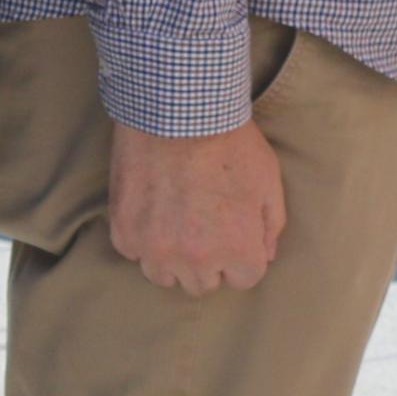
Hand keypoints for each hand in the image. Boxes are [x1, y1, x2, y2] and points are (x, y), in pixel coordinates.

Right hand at [106, 117, 285, 295]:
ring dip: (173, 258)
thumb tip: (265, 255)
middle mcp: (195, 259)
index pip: (244, 279)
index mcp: (237, 250)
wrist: (177, 111)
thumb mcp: (268, 180)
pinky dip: (142, 238)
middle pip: (203, 284)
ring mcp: (156, 249)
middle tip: (205, 226)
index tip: (234, 232)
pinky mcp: (125, 232)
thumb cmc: (229, 142)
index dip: (242, 254)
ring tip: (176, 222)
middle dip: (209, 261)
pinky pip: (134, 252)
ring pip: (165, 276)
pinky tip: (152, 209)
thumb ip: (271, 226)